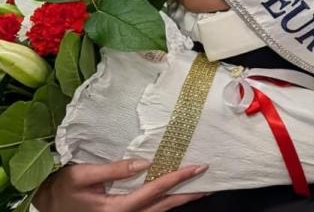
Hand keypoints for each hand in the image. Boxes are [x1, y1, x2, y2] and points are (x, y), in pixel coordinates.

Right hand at [34, 160, 208, 211]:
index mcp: (116, 208)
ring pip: (159, 211)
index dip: (177, 178)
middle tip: (208, 181)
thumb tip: (145, 163)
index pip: (154, 190)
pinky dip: (165, 203)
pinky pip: (150, 211)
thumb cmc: (62, 190)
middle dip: (188, 194)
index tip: (197, 167)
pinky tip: (174, 195)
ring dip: (179, 200)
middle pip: (164, 206)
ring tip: (199, 189)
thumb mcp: (82, 175)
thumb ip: (113, 169)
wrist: (48, 207)